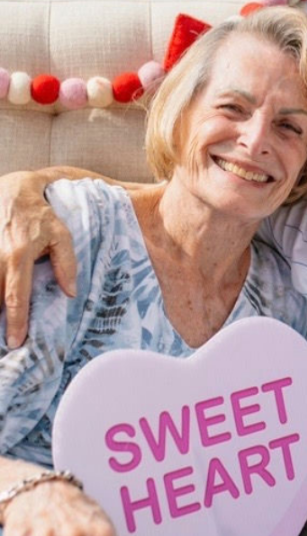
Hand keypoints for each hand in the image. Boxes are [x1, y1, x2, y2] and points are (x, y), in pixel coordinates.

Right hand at [0, 170, 76, 348]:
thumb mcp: (61, 235)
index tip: (15, 341)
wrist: (12, 191)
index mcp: (18, 255)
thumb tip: (70, 293)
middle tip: (5, 345)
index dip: (16, 320)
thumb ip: (66, 263)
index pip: (15, 295)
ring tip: (1, 332)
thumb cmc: (40, 215)